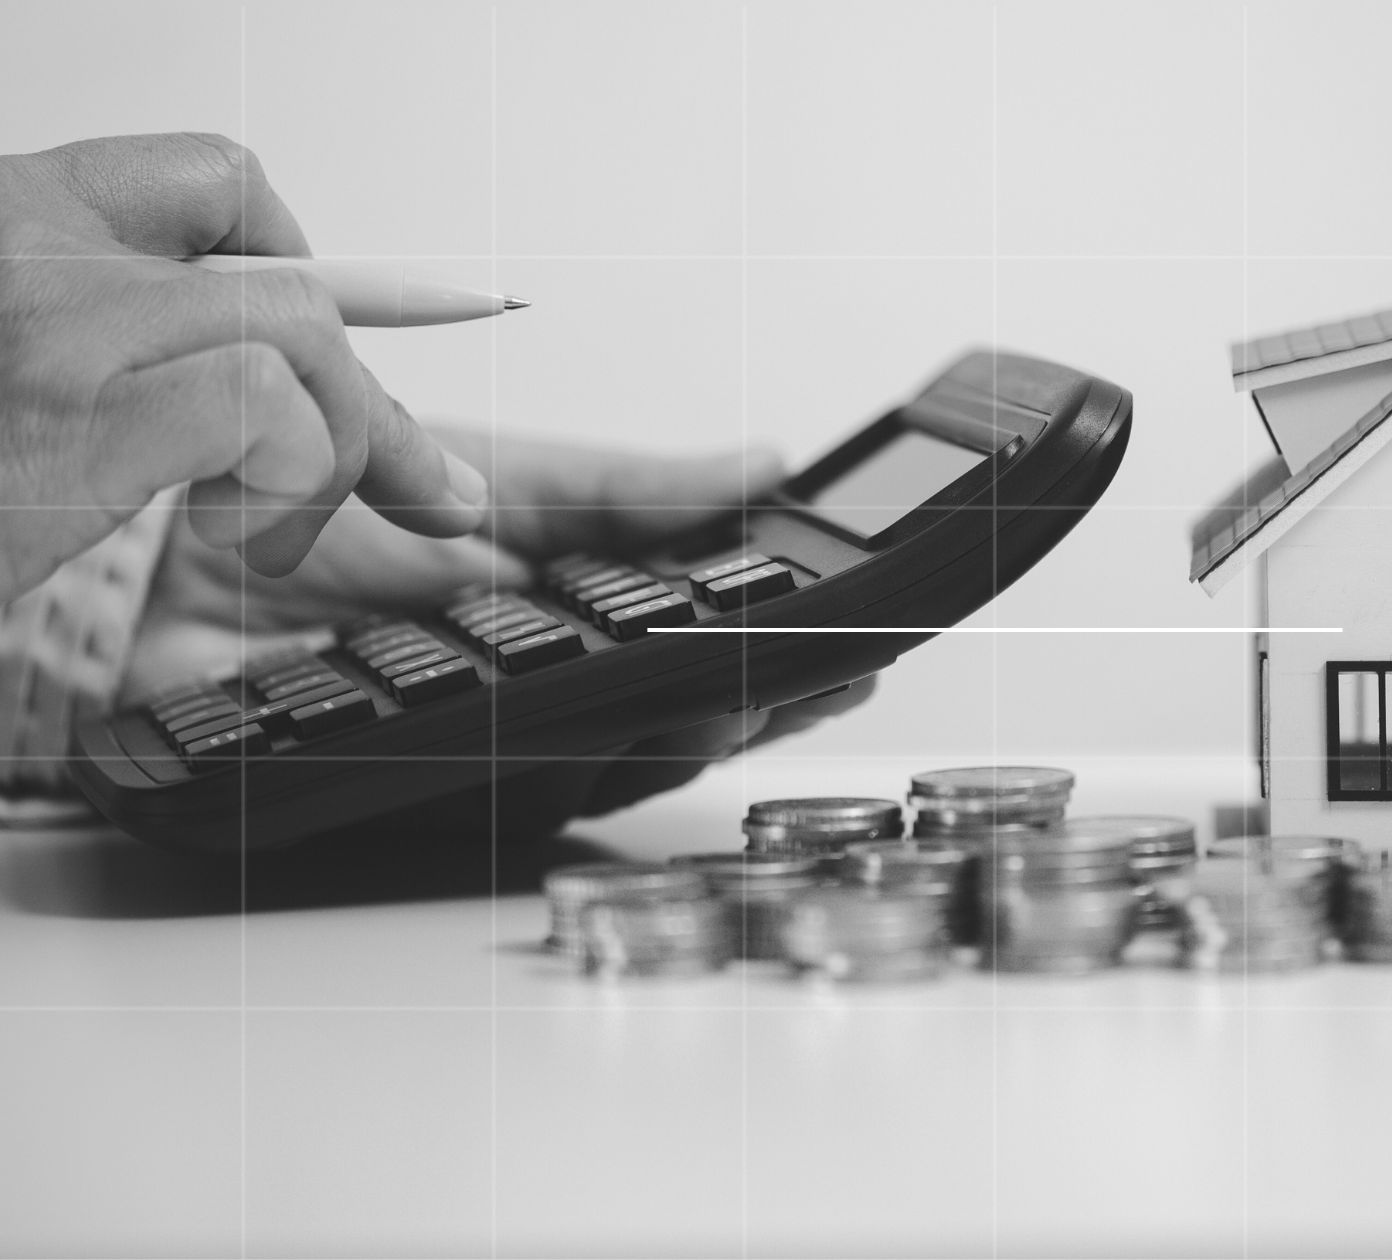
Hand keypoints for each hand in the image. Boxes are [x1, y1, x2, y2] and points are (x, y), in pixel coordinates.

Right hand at [0, 132, 487, 601]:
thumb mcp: (37, 379)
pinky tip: (233, 536)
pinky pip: (264, 408)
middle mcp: (26, 244)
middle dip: (370, 405)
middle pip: (290, 285)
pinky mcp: (68, 418)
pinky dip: (292, 480)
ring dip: (339, 455)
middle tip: (408, 488)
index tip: (362, 337)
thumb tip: (301, 384)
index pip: (213, 182)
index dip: (307, 261)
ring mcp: (48, 324)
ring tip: (268, 539)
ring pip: (297, 337)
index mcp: (14, 220)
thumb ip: (136, 349)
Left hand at [129, 423, 874, 818]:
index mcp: (583, 608)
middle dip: (773, 700)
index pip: (712, 642)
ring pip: (633, 760)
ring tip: (779, 697)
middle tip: (847, 678)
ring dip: (707, 730)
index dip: (790, 648)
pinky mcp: (444, 786)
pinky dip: (601, 761)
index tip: (865, 640)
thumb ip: (643, 489)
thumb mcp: (517, 472)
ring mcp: (506, 742)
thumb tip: (767, 465)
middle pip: (691, 713)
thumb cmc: (333, 501)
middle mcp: (555, 683)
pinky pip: (538, 793)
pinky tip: (660, 732)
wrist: (185, 551)